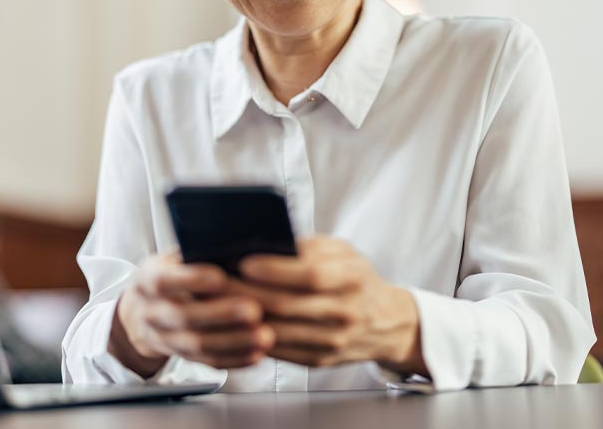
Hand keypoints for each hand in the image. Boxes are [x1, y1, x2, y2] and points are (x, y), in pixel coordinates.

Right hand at [109, 253, 275, 374]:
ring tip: (265, 335)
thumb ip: (197, 252)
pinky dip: (235, 358)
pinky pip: (209, 361)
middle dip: (222, 314)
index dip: (191, 279)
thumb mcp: (174, 257)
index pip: (164, 281)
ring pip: (198, 344)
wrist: (142, 310)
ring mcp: (164, 339)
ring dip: (235, 341)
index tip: (220, 276)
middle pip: (184, 316)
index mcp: (147, 279)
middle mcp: (151, 312)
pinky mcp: (182, 357)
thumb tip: (236, 241)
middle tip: (255, 310)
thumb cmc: (172, 272)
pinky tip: (258, 352)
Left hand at [231, 237, 426, 373]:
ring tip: (216, 302)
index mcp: (352, 278)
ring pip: (279, 331)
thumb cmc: (357, 279)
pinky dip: (254, 337)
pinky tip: (234, 324)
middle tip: (216, 282)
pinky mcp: (320, 361)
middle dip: (246, 292)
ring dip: (242, 318)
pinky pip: (281, 351)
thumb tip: (268, 241)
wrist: (386, 322)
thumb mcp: (344, 252)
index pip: (311, 275)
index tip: (244, 262)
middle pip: (287, 304)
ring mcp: (334, 340)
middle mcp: (346, 312)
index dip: (275, 269)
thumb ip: (311, 246)